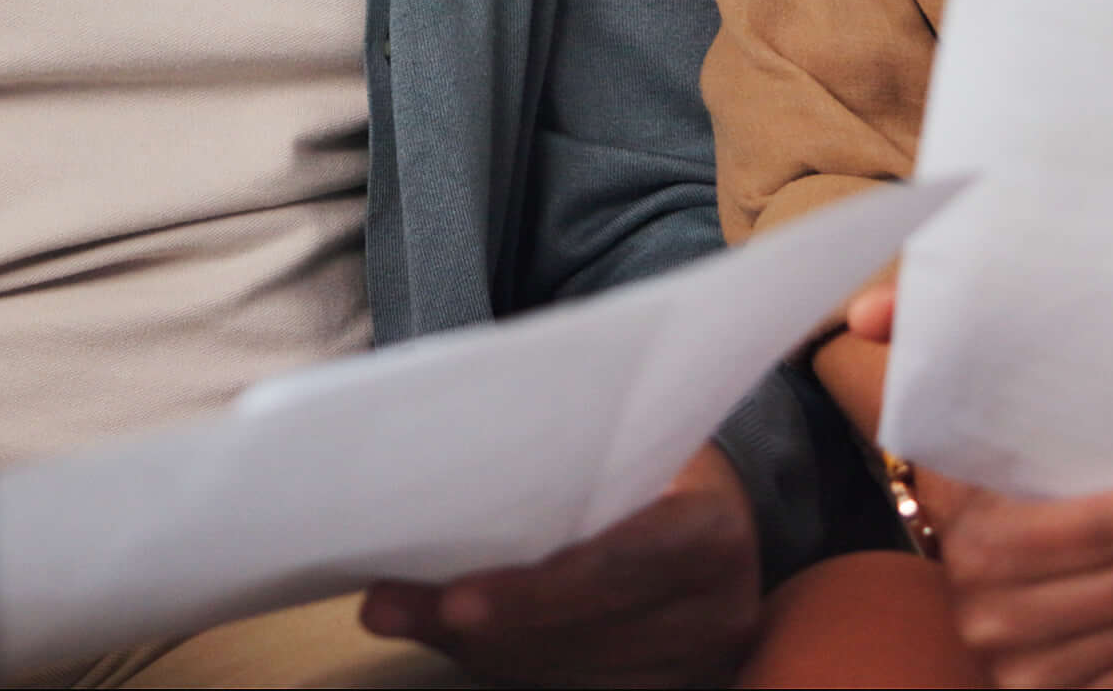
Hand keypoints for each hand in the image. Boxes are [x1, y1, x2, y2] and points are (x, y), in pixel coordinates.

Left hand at [360, 445, 763, 688]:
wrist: (720, 505)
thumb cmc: (655, 457)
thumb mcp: (621, 446)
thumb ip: (548, 474)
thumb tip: (429, 506)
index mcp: (713, 533)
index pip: (617, 567)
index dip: (534, 593)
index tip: (456, 603)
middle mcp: (715, 612)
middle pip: (582, 633)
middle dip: (482, 626)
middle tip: (392, 606)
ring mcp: (693, 663)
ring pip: (567, 671)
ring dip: (481, 650)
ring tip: (407, 613)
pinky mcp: (664, 688)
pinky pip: (573, 687)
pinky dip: (506, 663)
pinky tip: (458, 637)